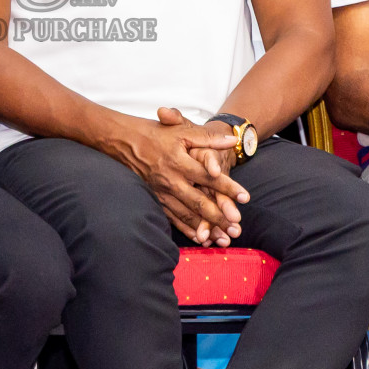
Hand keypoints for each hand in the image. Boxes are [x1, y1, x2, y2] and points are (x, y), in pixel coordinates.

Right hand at [110, 108, 247, 244]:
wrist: (122, 141)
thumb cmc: (154, 133)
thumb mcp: (181, 131)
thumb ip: (207, 137)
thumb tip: (231, 140)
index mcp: (180, 162)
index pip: (209, 177)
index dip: (228, 187)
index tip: (245, 198)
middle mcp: (171, 180)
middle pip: (199, 201)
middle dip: (219, 216)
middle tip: (237, 226)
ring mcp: (161, 192)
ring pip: (187, 214)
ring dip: (206, 227)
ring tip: (223, 237)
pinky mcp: (155, 199)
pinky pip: (172, 218)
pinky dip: (186, 229)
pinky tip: (199, 238)